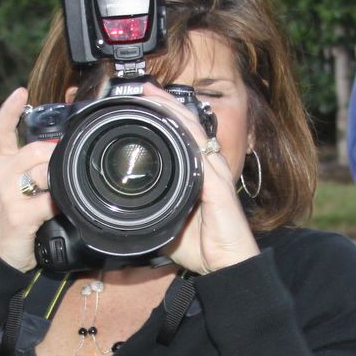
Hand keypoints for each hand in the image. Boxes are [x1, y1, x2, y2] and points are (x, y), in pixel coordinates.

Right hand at [0, 88, 57, 271]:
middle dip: (56, 156)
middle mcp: (1, 175)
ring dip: (58, 181)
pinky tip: (63, 209)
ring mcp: (9, 195)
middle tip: (65, 168)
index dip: (10, 108)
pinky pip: (50, 201)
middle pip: (34, 149)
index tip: (20, 91)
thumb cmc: (9, 219)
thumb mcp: (12, 187)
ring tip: (61, 192)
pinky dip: (62, 205)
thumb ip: (28, 167)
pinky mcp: (20, 215)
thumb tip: (56, 152)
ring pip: (43, 172)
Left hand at [142, 83, 259, 273]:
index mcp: (198, 175)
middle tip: (144, 89)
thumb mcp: (167, 229)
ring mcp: (215, 173)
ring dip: (174, 110)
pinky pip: (200, 150)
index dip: (166, 117)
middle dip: (167, 103)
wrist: (226, 266)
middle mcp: (208, 168)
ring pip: (194, 130)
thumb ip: (153, 215)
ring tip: (154, 95)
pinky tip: (173, 121)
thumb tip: (129, 216)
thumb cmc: (204, 247)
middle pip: (188, 125)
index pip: (182, 136)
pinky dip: (186, 132)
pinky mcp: (218, 183)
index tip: (144, 103)